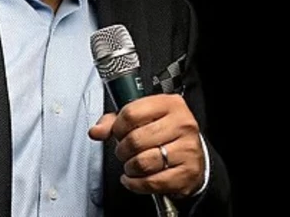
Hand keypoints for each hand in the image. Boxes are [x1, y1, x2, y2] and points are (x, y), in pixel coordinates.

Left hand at [88, 94, 204, 197]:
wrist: (193, 156)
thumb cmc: (165, 135)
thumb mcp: (142, 119)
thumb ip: (115, 122)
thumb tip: (96, 131)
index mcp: (170, 104)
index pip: (131, 113)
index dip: (117, 127)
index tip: (118, 134)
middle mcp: (182, 124)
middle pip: (135, 139)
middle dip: (122, 150)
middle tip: (124, 152)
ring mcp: (187, 149)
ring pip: (142, 162)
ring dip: (129, 168)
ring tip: (131, 165)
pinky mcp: (187, 173)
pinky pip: (151, 182)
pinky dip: (136, 184)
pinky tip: (134, 179)